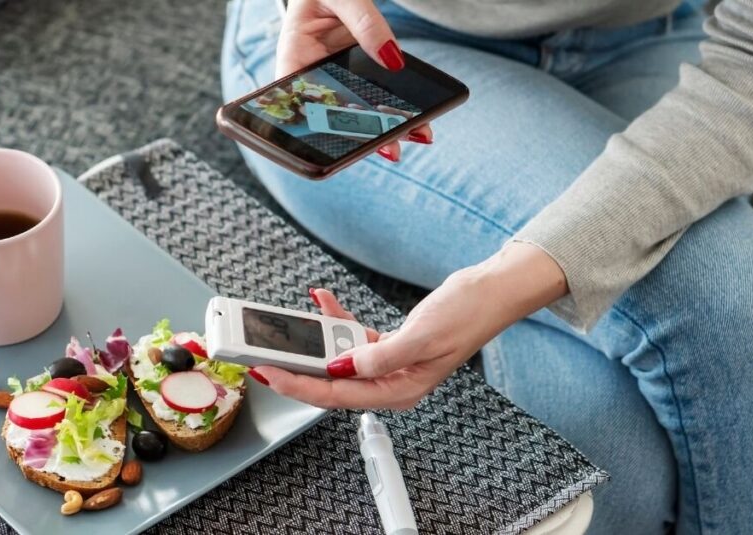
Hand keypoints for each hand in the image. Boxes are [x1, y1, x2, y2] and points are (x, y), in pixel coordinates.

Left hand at [248, 242, 567, 409]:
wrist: (490, 292)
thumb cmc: (467, 315)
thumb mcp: (421, 336)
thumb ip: (379, 357)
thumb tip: (342, 367)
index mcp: (399, 391)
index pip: (336, 396)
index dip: (298, 385)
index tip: (268, 373)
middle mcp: (391, 383)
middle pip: (330, 382)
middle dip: (295, 366)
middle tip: (261, 353)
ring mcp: (389, 366)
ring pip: (338, 359)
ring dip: (314, 337)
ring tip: (288, 321)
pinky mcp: (389, 347)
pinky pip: (353, 338)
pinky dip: (336, 321)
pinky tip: (323, 301)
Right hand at [277, 0, 432, 158]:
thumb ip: (364, 21)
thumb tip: (392, 59)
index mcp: (293, 57)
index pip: (299, 100)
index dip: (321, 124)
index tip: (346, 137)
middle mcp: (313, 75)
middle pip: (334, 116)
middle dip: (364, 135)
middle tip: (392, 149)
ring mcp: (337, 78)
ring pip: (359, 112)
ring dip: (386, 128)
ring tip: (415, 136)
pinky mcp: (358, 74)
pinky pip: (376, 97)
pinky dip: (397, 110)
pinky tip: (419, 122)